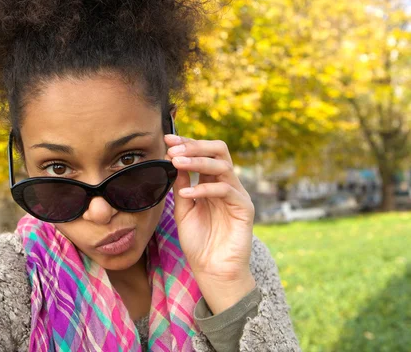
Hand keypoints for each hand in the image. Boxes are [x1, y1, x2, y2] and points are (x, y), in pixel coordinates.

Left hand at [165, 134, 256, 314]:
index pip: (204, 154)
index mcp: (213, 182)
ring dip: (198, 161)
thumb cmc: (198, 242)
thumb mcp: (184, 209)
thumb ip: (182, 186)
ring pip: (223, 166)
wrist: (212, 271)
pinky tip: (187, 193)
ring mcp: (237, 195)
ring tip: (177, 163)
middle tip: (173, 149)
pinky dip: (205, 188)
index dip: (187, 144)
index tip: (167, 140)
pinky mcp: (244, 209)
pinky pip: (227, 190)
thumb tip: (174, 160)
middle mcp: (227, 184)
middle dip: (195, 146)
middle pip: (219, 151)